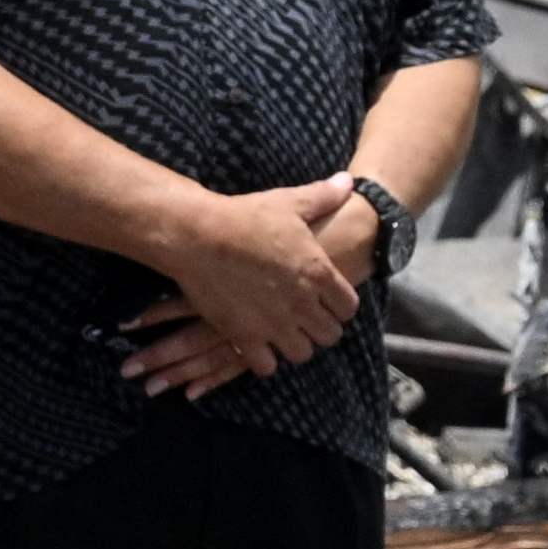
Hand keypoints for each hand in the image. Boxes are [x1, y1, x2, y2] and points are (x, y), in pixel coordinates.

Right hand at [123, 178, 372, 386]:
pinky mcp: (243, 336)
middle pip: (329, 335)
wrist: (198, 236)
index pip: (349, 307)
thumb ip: (324, 197)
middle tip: (308, 321)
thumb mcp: (290, 203)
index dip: (341, 307)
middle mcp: (302, 303)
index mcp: (319, 273)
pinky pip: (265, 366)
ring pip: (302, 354)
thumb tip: (347, 182)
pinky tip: (258, 345)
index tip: (329, 303)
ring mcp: (273, 323)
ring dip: (295, 345)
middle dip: (321, 329)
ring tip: (285, 334)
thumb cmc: (245, 217)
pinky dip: (264, 360)